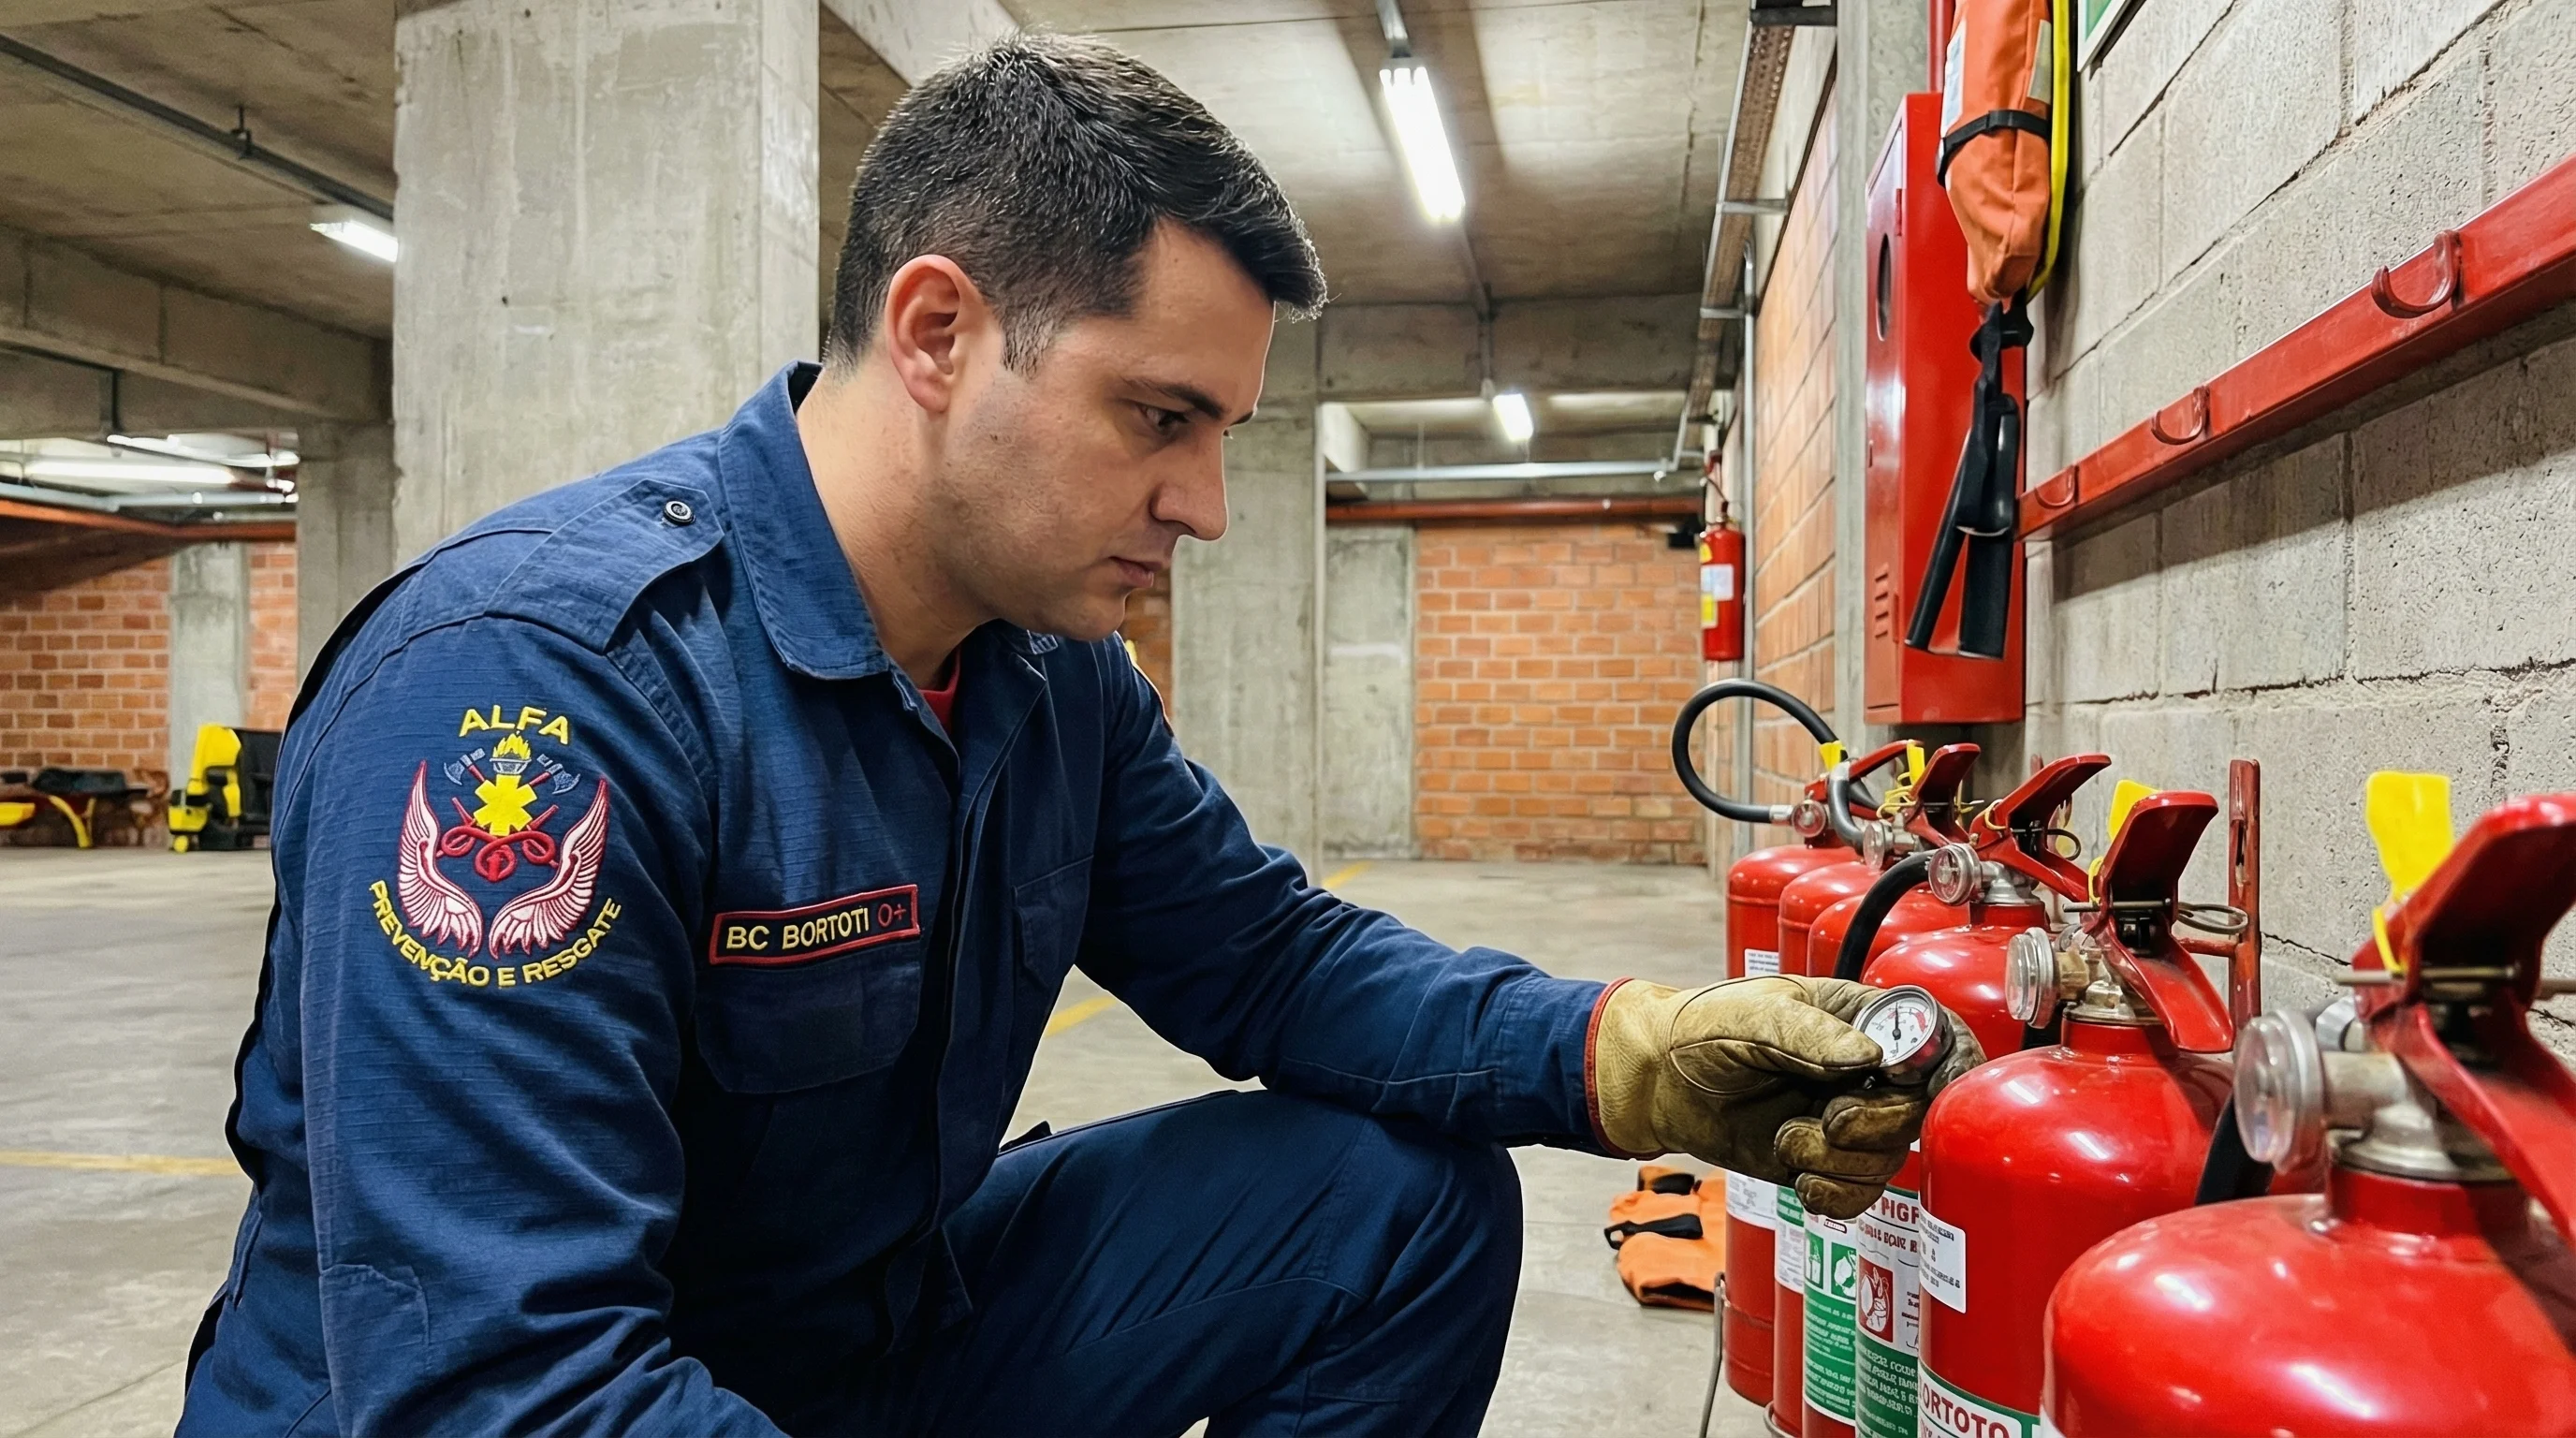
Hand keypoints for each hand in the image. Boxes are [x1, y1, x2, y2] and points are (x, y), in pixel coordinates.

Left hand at [1589, 975, 1983, 1218]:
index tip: (1932, 1087)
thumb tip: (1871, 1056)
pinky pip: (1860, 1195)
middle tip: (1828, 1119)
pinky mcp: (1826, 1163)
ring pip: (1888, 1161)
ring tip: (1786, 1138)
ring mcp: (1849, 1121)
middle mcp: (1866, 1073)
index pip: (1936, 1037)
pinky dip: (1832, 1195)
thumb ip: (1809, 1035)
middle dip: (1874, 1126)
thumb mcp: (1754, 1016)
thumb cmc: (1705, 1028)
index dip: (1951, 1063)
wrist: (1659, 1080)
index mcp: (1860, 1020)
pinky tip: (1797, 1177)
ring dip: (1837, 1163)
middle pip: (1918, 1113)